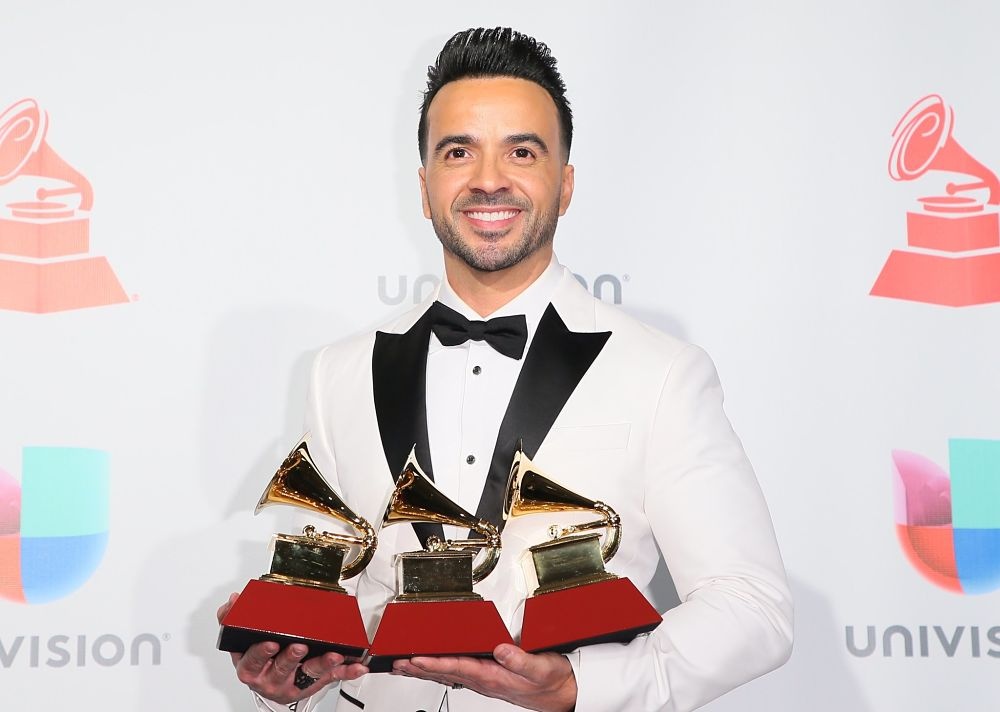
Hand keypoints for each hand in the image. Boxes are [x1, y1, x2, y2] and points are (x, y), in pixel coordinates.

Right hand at [216, 593, 368, 703]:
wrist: (269, 684)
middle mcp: (271, 679)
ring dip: (322, 664)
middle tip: (300, 647)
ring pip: (309, 675)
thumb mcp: (239, 643)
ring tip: (333, 655)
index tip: (269, 644)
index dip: (260, 653)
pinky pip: (332, 678)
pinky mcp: (313, 684)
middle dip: (290, 658)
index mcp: (252, 667)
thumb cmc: (258, 661)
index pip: (252, 661)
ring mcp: (294, 683)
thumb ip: (232, 620)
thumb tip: (233, 600)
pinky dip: (346, 671)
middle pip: (281, 669)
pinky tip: (357, 666)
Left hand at [391, 643, 576, 711]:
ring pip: (446, 675)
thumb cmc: (551, 680)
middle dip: (419, 668)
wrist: (560, 693)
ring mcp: (483, 681)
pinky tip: (428, 669)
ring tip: (402, 666)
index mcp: (494, 676)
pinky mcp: (486, 678)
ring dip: (423, 671)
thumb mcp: (541, 667)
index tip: (416, 659)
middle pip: (445, 673)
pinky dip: (437, 670)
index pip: (458, 667)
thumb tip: (500, 649)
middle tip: (396, 663)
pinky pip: (455, 674)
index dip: (434, 663)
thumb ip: (520, 659)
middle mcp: (484, 680)